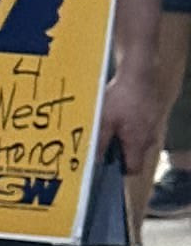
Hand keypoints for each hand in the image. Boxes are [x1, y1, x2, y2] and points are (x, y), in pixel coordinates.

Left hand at [101, 68, 163, 196]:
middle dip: (117, 154)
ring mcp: (151, 127)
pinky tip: (116, 117)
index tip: (105, 167)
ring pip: (136, 141)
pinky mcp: (150, 116)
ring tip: (106, 129)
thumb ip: (100, 142)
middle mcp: (148, 139)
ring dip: (122, 139)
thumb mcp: (104, 120)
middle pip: (134, 156)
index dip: (119, 171)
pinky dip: (127, 127)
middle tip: (100, 146)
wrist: (140, 74)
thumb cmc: (122, 97)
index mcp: (138, 143)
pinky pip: (139, 129)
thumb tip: (95, 161)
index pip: (133, 170)